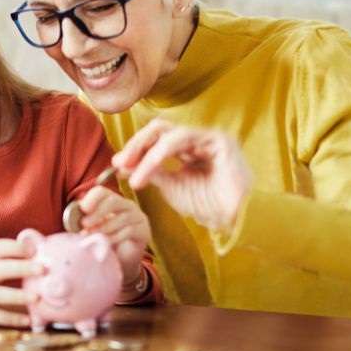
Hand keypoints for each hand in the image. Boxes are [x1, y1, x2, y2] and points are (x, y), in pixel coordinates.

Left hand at [78, 186, 149, 285]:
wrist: (121, 261)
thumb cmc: (104, 242)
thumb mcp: (92, 229)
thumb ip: (85, 219)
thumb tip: (75, 212)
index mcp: (112, 201)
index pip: (102, 192)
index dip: (92, 198)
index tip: (83, 209)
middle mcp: (127, 205)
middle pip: (113, 200)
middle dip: (97, 212)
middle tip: (84, 224)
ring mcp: (138, 217)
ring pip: (121, 217)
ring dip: (103, 227)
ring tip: (92, 236)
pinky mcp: (144, 231)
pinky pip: (129, 231)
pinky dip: (115, 237)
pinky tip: (106, 243)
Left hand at [112, 118, 251, 231]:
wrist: (234, 220)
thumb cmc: (207, 205)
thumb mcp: (171, 187)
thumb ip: (151, 172)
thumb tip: (123, 165)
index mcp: (187, 150)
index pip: (156, 139)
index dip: (135, 149)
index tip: (117, 166)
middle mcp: (197, 139)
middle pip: (158, 129)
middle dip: (136, 145)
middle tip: (119, 163)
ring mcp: (208, 137)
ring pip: (166, 133)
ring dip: (145, 153)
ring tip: (133, 175)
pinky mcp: (218, 140)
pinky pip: (180, 139)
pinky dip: (159, 154)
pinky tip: (147, 170)